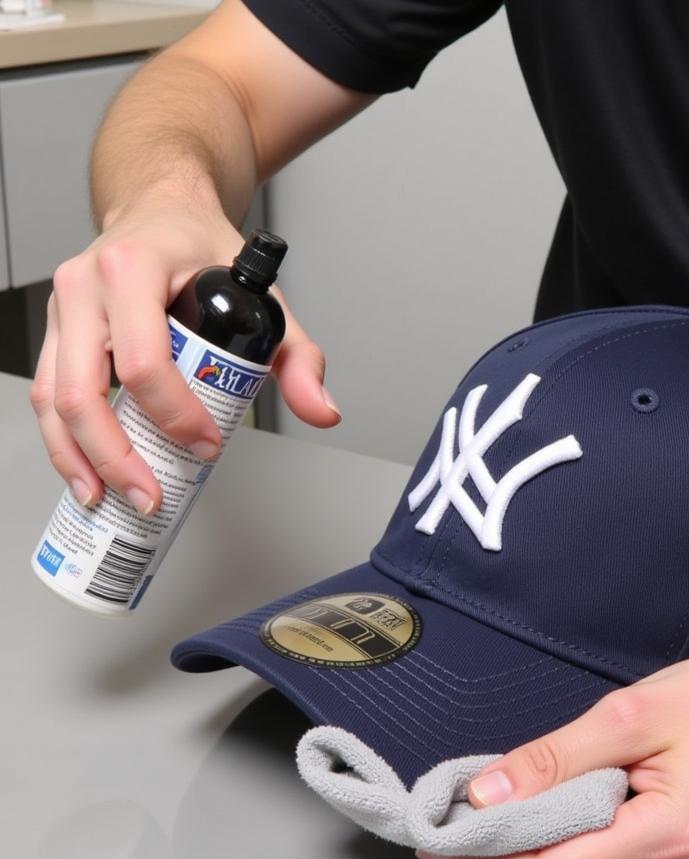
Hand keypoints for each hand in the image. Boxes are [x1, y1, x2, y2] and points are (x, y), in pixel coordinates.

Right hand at [29, 197, 339, 513]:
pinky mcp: (56, 332)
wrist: (159, 210)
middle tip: (149, 495)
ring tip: (108, 498)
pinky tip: (89, 474)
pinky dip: (66, 441)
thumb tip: (321, 411)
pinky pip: (48, 393)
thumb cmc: (201, 247)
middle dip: (115, 455)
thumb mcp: (263, 295)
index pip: (145, 360)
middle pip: (83, 389)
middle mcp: (87, 287)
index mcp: (135, 269)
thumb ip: (298, 357)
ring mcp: (64, 310)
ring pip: (53, 397)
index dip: (175, 414)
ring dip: (79, 458)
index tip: (208, 443)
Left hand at [417, 653, 688, 858]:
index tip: (437, 845)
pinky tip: (545, 811)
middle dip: (499, 857)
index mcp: (665, 837)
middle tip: (447, 827)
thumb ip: (560, 756)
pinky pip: (611, 858)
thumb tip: (490, 791)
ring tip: (486, 813)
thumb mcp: (637, 712)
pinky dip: (569, 837)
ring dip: (532, 845)